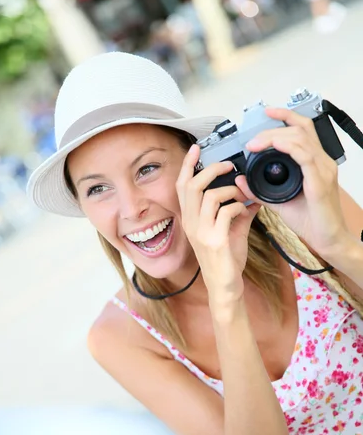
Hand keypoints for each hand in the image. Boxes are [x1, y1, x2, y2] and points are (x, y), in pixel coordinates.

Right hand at [176, 144, 260, 305]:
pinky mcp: (215, 240)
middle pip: (192, 185)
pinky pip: (226, 212)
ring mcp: (201, 232)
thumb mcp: (231, 230)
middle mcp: (191, 224)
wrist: (225, 286)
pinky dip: (239, 206)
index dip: (187, 165)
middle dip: (212, 169)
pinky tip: (246, 211)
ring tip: (242, 194)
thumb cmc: (226, 260)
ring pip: (210, 196)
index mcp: (191, 219)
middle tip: (228, 166)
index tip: (196, 148)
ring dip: (230, 190)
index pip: (182, 187)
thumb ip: (239, 211)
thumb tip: (252, 193)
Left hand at [235, 107, 348, 259]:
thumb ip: (259, 190)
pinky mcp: (321, 181)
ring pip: (301, 138)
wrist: (328, 240)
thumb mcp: (278, 202)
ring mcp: (323, 170)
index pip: (303, 130)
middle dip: (273, 129)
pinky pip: (306, 156)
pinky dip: (290, 147)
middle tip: (252, 139)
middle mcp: (322, 162)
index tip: (267, 112)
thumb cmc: (310, 221)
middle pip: (300, 129)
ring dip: (276, 136)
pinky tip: (276, 145)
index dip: (286, 116)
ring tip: (256, 143)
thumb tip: (240, 179)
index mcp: (314, 163)